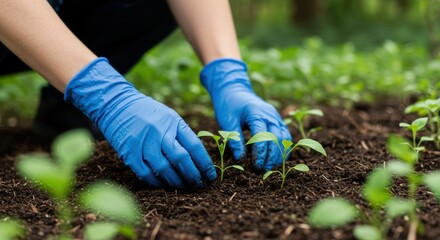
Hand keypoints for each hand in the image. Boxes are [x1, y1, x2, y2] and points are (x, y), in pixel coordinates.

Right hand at [65, 57, 216, 188]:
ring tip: (183, 187)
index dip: (204, 164)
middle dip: (193, 176)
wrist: (116, 104)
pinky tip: (163, 186)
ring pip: (164, 169)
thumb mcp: (168, 116)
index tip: (210, 176)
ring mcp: (144, 143)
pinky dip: (156, 182)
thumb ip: (181, 135)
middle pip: (181, 159)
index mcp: (173, 122)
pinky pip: (146, 173)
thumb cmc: (147, 112)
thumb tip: (197, 160)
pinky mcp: (129, 152)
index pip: (194, 146)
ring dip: (176, 182)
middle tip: (199, 186)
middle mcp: (160, 132)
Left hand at [200, 58, 291, 170]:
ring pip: (284, 138)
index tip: (256, 166)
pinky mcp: (276, 120)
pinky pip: (284, 135)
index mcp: (256, 113)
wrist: (234, 89)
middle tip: (263, 171)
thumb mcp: (227, 122)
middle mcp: (270, 114)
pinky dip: (283, 148)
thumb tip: (240, 159)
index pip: (263, 135)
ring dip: (279, 154)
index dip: (261, 152)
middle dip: (271, 156)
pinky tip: (277, 160)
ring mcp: (275, 116)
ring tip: (271, 168)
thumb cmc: (228, 105)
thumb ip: (234, 139)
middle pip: (277, 138)